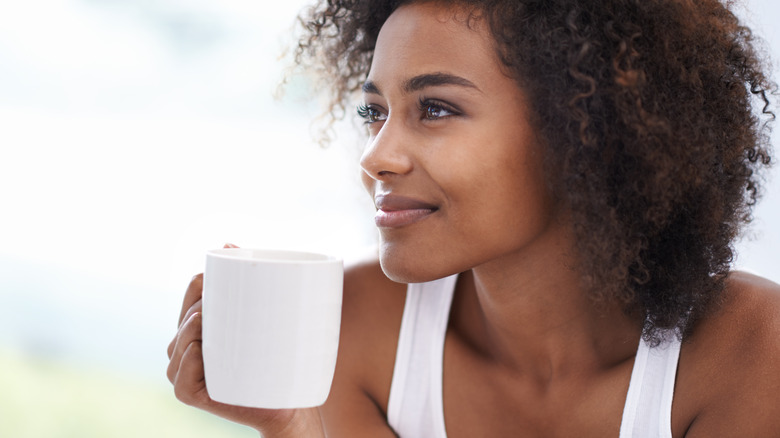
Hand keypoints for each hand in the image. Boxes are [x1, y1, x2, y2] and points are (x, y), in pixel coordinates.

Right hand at [166, 244, 323, 436]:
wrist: (288, 403)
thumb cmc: (277, 358)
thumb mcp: (267, 317)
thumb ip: (255, 281)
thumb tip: (228, 242)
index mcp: (202, 327)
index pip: (192, 296)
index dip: (201, 283)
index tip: (219, 272)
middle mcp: (187, 348)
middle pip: (185, 318)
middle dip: (198, 305)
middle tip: (222, 300)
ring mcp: (187, 373)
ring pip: (179, 344)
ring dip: (192, 329)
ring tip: (208, 319)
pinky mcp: (193, 396)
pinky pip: (181, 379)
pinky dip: (188, 363)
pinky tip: (199, 350)